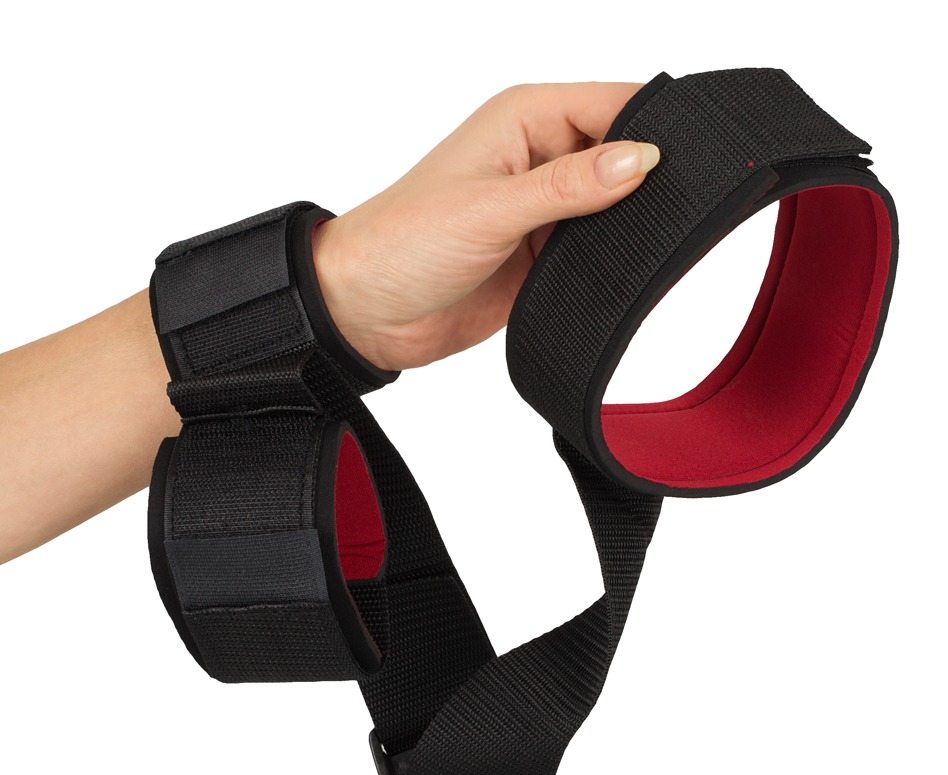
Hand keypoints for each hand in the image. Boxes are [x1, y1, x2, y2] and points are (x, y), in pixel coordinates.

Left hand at [312, 83, 658, 370]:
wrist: (366, 312)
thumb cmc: (402, 241)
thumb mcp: (490, 209)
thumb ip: (568, 187)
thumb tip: (640, 160)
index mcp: (524, 120)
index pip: (613, 104)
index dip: (653, 128)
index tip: (688, 161)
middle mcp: (539, 158)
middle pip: (622, 156)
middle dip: (648, 181)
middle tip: (675, 211)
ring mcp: (544, 210)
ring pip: (615, 208)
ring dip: (629, 226)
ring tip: (645, 246)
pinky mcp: (543, 255)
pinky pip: (595, 252)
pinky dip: (611, 261)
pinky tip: (620, 271)